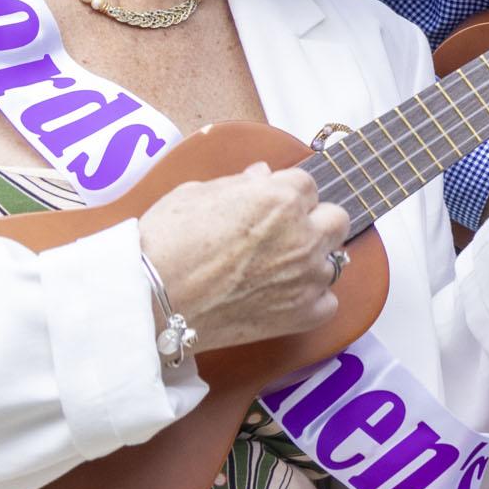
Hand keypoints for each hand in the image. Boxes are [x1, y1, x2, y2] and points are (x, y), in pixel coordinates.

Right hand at [140, 162, 354, 351]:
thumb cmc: (166, 243)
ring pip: (333, 261)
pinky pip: (328, 301)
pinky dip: (311, 300)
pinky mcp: (303, 314)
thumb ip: (240, 183)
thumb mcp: (196, 194)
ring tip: (275, 270)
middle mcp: (304, 235)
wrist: (152, 300)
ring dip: (311, 261)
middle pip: (336, 219)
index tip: (269, 205)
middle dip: (314, 221)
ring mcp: (308, 277)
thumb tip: (262, 175)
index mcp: (282, 198)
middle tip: (283, 233)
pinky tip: (283, 297)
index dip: (286, 193)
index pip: (308, 184)